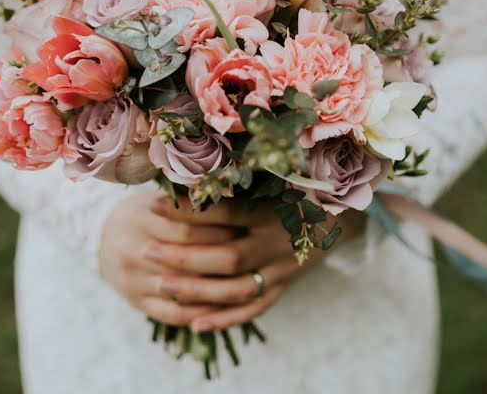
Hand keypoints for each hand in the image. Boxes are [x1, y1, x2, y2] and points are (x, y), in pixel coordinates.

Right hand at [98, 188, 241, 325]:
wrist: (100, 240)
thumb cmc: (143, 213)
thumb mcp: (157, 199)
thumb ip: (185, 201)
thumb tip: (228, 193)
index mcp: (139, 220)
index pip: (187, 229)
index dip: (219, 230)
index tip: (246, 227)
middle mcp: (132, 251)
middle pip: (186, 260)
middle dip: (221, 258)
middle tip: (252, 254)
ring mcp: (132, 280)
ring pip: (182, 290)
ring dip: (216, 288)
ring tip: (245, 280)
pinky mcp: (137, 302)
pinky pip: (174, 314)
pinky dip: (201, 313)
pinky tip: (225, 307)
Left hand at [144, 194, 365, 332]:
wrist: (340, 216)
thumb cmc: (296, 187)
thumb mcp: (274, 175)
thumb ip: (238, 176)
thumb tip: (191, 164)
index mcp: (274, 210)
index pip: (226, 213)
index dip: (188, 210)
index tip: (153, 204)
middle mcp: (278, 243)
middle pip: (227, 257)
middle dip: (183, 256)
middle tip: (146, 251)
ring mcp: (282, 270)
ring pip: (236, 289)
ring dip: (196, 291)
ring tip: (160, 284)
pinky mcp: (282, 288)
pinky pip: (253, 309)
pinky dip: (224, 319)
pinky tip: (193, 322)